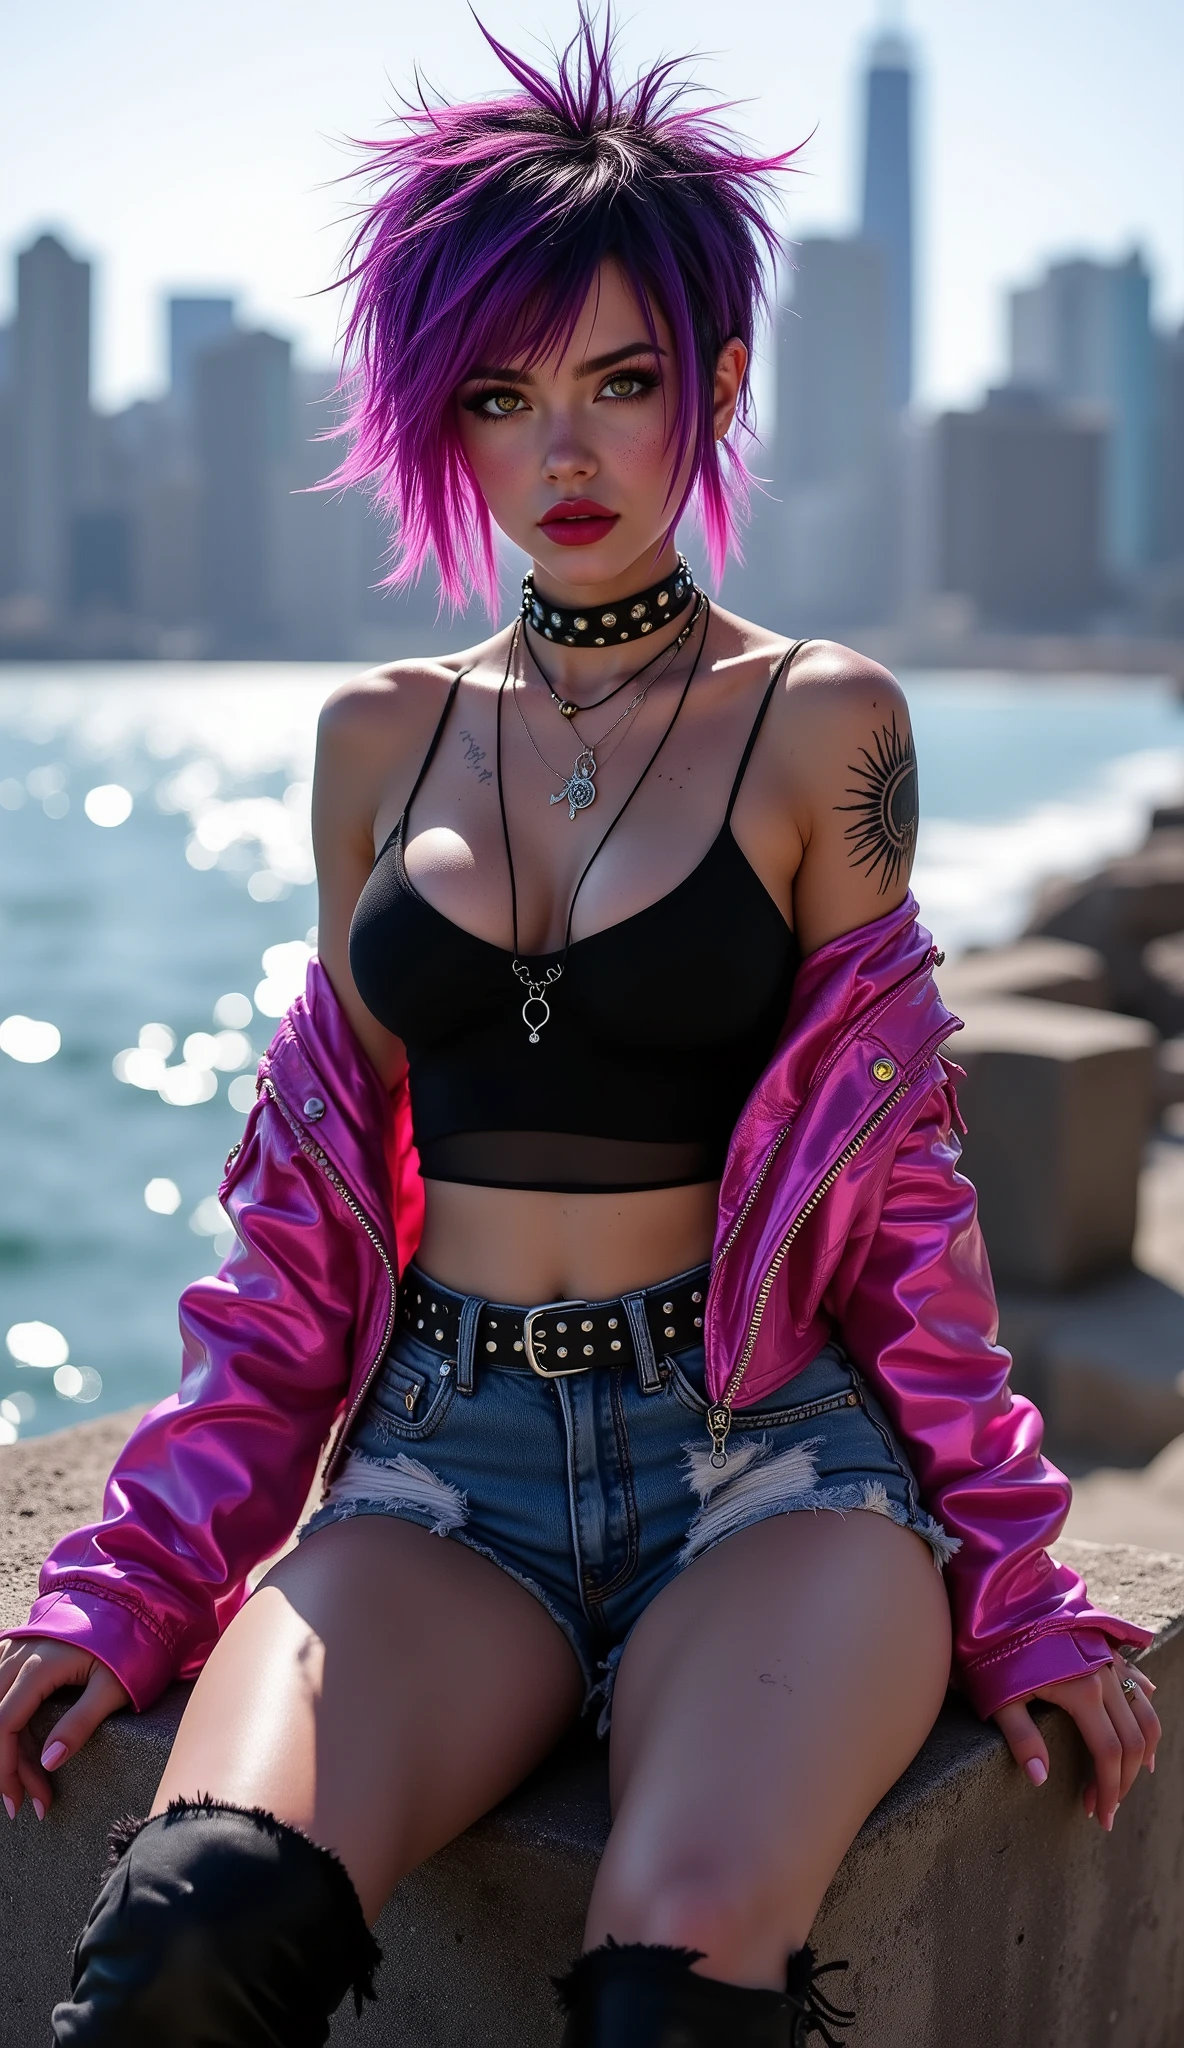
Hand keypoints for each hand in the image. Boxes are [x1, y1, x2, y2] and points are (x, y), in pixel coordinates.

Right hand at [0, 1636, 130, 1821]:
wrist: (136, 1600)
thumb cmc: (130, 1644)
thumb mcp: (113, 1686)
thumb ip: (81, 1723)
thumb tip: (49, 1762)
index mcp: (39, 1666)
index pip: (4, 1725)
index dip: (7, 1769)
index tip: (21, 1803)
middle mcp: (19, 1654)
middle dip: (8, 1766)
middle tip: (32, 1801)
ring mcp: (17, 1647)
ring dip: (7, 1746)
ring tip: (27, 1780)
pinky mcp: (22, 1646)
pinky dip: (3, 1717)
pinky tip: (16, 1741)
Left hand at [993, 1652, 1160, 1832]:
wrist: (997, 1590)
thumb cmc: (990, 1645)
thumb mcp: (996, 1694)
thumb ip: (1021, 1738)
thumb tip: (1040, 1779)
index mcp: (1083, 1691)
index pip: (1109, 1753)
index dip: (1107, 1788)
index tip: (1100, 1815)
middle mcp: (1105, 1675)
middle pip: (1134, 1739)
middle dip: (1125, 1780)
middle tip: (1108, 1808)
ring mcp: (1108, 1659)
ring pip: (1144, 1711)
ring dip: (1143, 1749)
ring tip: (1136, 1776)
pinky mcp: (1104, 1646)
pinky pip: (1136, 1682)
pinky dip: (1145, 1710)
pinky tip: (1142, 1726)